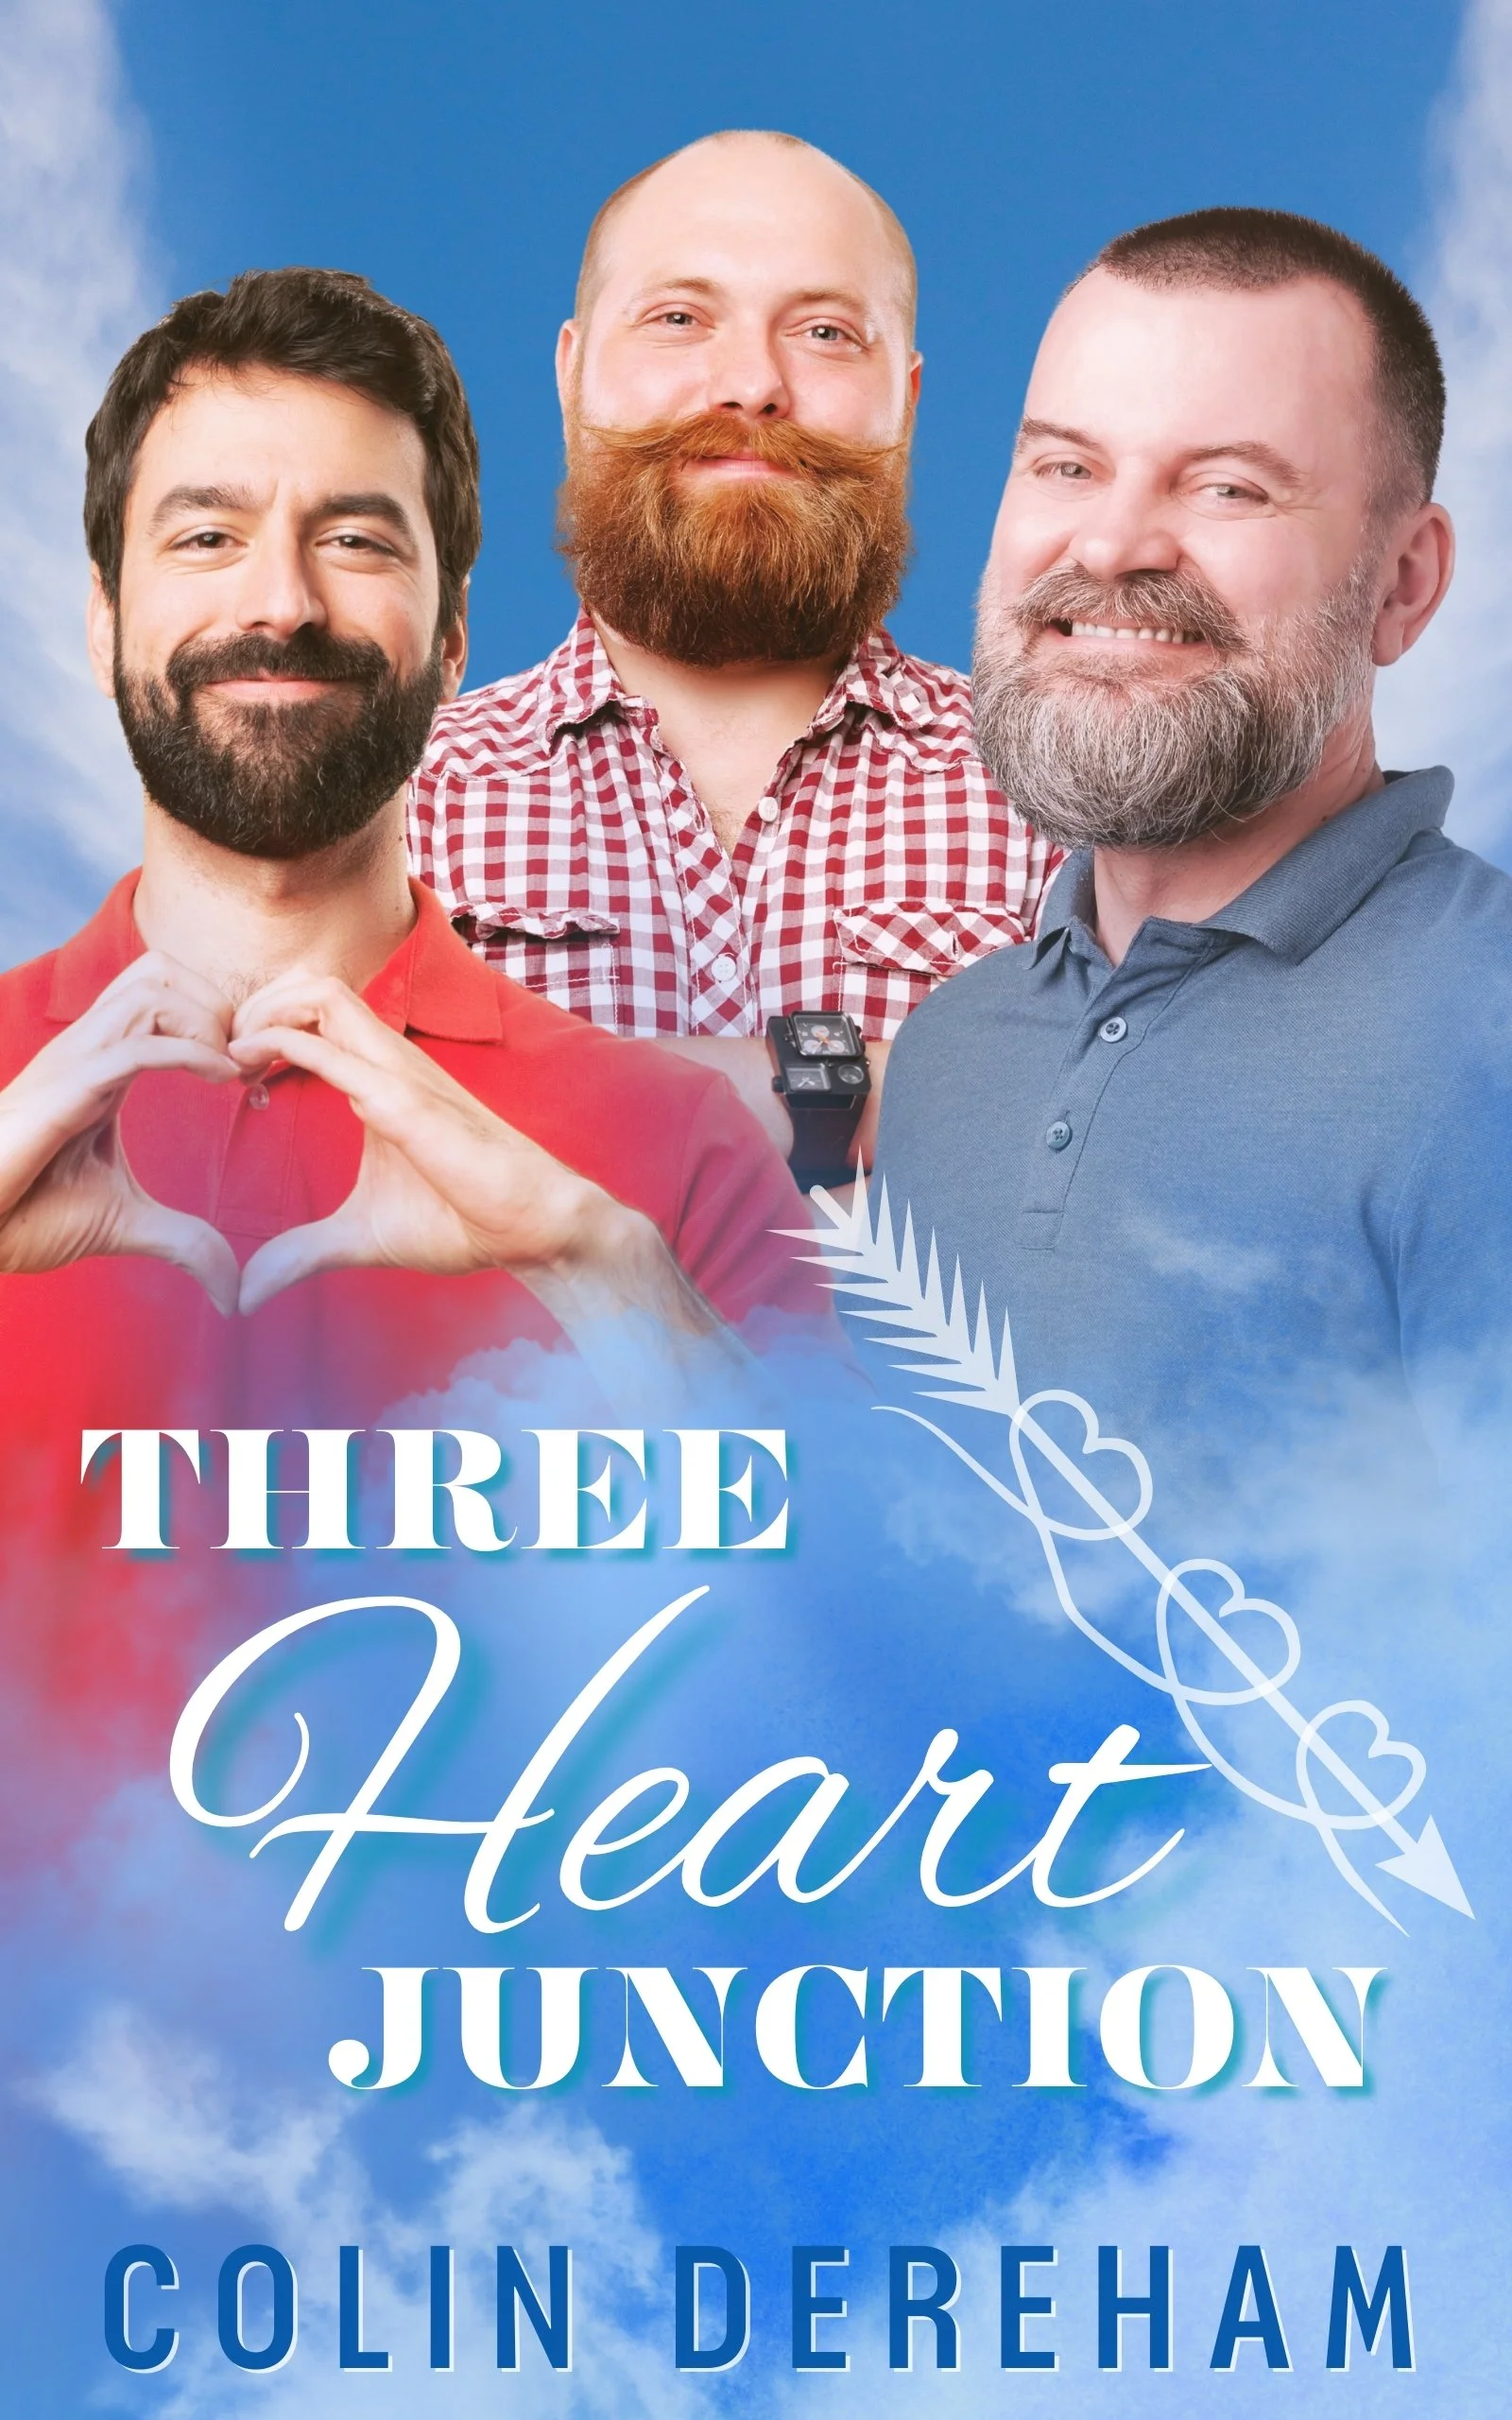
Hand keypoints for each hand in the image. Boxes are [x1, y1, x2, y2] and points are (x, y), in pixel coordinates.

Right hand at [0, 953, 240, 1311]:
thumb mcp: (124, 1224)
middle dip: (219, 1002)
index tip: (253, 1071)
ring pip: (151, 989)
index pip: (165, 994)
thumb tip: (232, 1288)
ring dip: (207, 1020)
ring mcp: (73, 1061)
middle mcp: (88, 1049)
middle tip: (247, 1061)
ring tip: (232, 1071)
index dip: (219, 1017)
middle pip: (161, 970)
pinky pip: (137, 1045)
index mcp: (103, 1064)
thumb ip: (184, 1241)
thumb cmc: (27, 1215)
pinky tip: (222, 1080)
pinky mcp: (64, 1088)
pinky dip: (191, 1052)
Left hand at [228, 972, 713, 1333]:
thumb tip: (246, 1290)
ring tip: (229, 1055)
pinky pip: (333, 1049)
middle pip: (311, 983)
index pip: (314, 1014)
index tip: (229, 1075)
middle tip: (218, 1054)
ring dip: (261, 1012)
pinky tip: (245, 1071)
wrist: (533, 1229)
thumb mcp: (359, 1238)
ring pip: (321, 994)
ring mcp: (400, 1073)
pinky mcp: (405, 1100)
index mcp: (381, 1078)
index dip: (261, 1028)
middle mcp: (391, 1062)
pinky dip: (278, 1045)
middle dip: (253, 1002)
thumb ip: (302, 1253)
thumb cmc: (462, 1221)